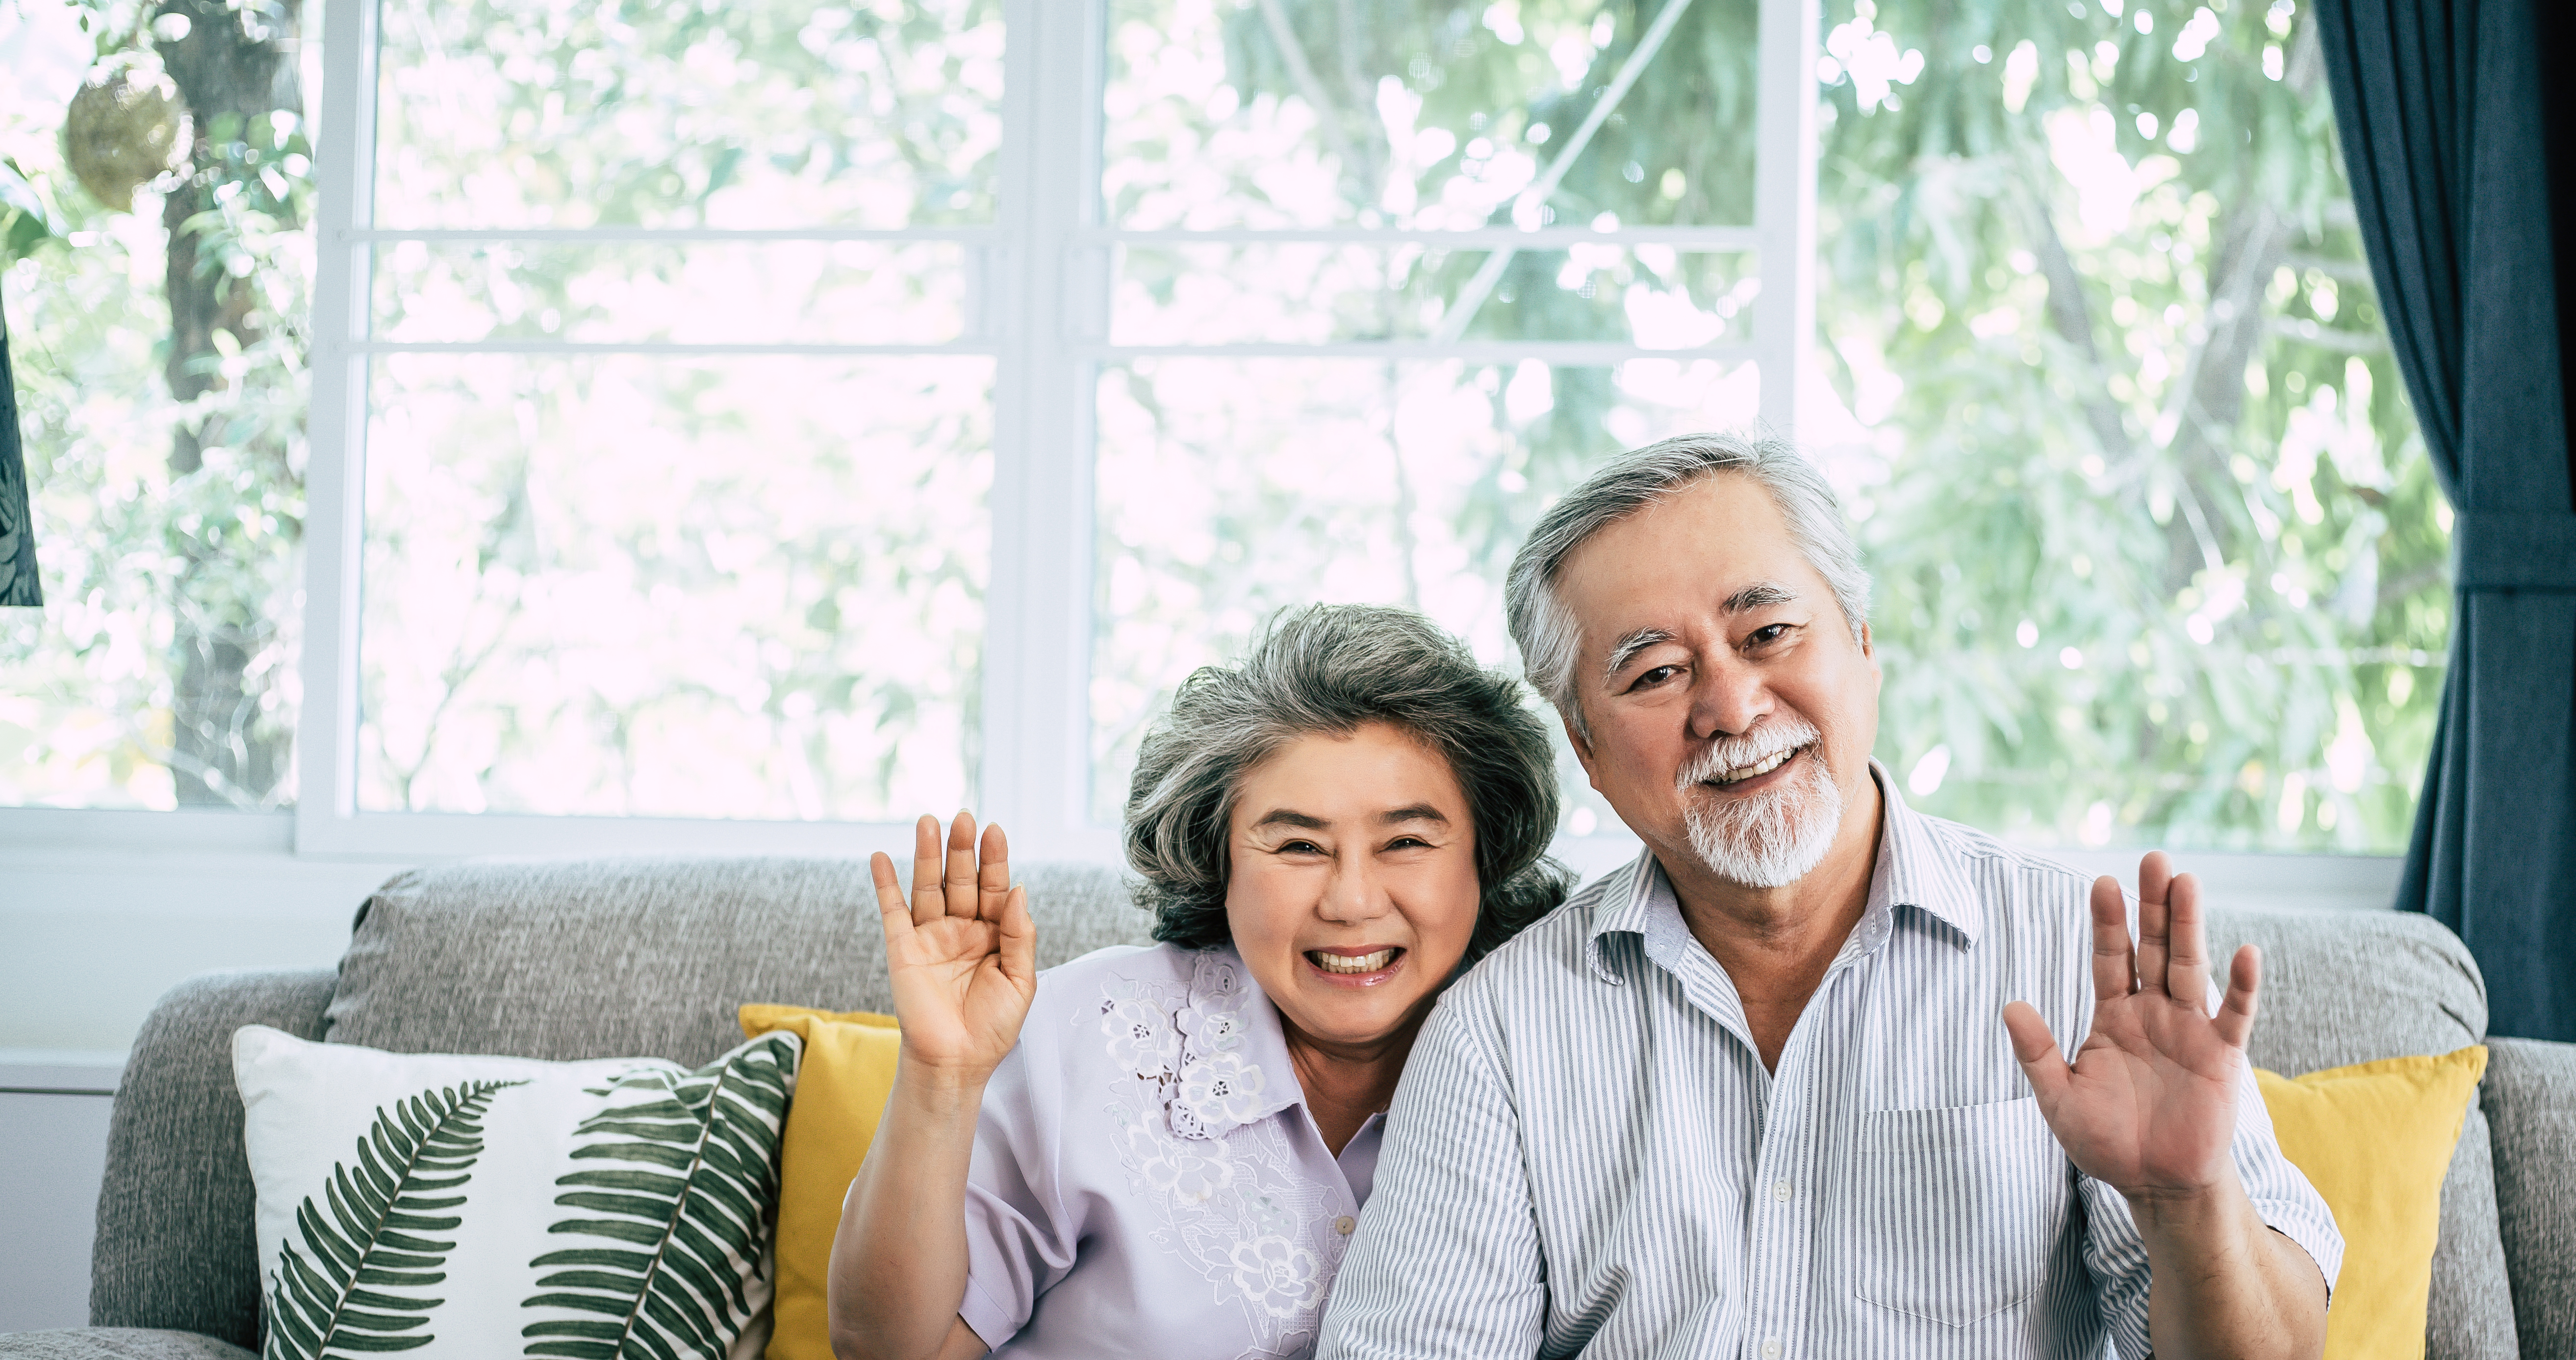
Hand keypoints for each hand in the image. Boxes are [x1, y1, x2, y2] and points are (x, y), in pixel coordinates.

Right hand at [870, 811, 1038, 1080]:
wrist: (957, 1062)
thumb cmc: (993, 1027)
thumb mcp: (1021, 980)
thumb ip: (1020, 934)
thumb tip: (1018, 887)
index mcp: (994, 934)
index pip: (994, 887)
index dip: (995, 859)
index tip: (995, 830)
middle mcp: (961, 929)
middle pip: (961, 879)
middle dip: (962, 849)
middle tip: (962, 818)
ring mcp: (930, 937)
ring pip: (927, 887)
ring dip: (925, 855)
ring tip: (927, 822)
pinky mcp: (902, 950)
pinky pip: (892, 911)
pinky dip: (885, 884)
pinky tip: (879, 857)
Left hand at [2002, 851, 2259, 1203]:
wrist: (2155, 1184)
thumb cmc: (2107, 1142)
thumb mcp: (2060, 1098)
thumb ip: (2038, 1053)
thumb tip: (2011, 1005)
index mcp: (2113, 1017)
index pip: (2110, 958)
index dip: (2107, 923)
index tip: (2101, 883)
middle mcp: (2153, 1013)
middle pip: (2153, 948)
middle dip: (2152, 905)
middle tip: (2154, 857)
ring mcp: (2190, 1030)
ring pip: (2189, 967)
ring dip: (2189, 926)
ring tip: (2187, 882)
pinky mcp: (2221, 1056)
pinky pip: (2234, 1015)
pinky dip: (2242, 985)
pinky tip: (2245, 952)